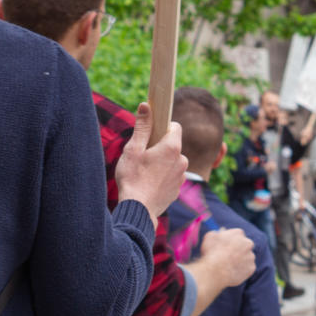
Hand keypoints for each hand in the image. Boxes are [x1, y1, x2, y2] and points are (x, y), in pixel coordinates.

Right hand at [115, 104, 188, 219]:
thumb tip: (146, 105)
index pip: (174, 126)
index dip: (162, 127)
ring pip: (172, 161)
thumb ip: (142, 126)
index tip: (150, 133)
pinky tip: (149, 183)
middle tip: (142, 155)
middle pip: (173, 145)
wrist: (138, 211)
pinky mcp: (178, 189)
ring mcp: (181, 176)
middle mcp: (182, 160)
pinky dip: (163, 176)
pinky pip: (172, 176)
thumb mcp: (133, 149)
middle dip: (159, 146)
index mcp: (172, 147)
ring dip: (161, 162)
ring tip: (144, 171)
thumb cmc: (133, 178)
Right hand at [199, 228, 255, 288]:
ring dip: (241, 260)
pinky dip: (242, 270)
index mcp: (238, 233)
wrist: (216, 272)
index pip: (238, 234)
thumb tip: (217, 233)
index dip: (232, 240)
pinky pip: (247, 268)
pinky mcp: (252, 268)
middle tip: (230, 255)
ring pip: (247, 257)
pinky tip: (232, 272)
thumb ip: (215, 233)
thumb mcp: (209, 238)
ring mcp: (251, 256)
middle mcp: (247, 243)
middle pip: (245, 244)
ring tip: (228, 266)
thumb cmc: (211, 254)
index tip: (227, 244)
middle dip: (239, 249)